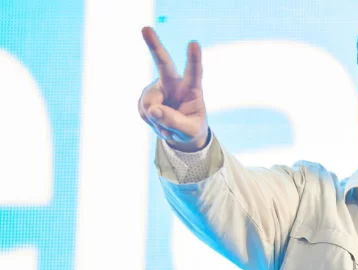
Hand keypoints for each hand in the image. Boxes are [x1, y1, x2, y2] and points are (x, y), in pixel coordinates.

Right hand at [138, 27, 207, 151]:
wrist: (180, 133)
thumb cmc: (192, 129)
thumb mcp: (190, 132)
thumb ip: (175, 122)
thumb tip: (153, 110)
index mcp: (192, 89)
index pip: (195, 72)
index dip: (194, 59)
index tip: (194, 43)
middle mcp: (174, 84)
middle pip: (163, 63)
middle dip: (153, 45)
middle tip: (145, 28)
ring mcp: (157, 89)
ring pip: (150, 103)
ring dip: (158, 120)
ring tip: (169, 125)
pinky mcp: (146, 98)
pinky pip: (144, 112)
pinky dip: (152, 122)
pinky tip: (160, 122)